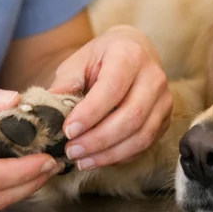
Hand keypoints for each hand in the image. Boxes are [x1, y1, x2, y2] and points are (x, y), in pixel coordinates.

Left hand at [48, 25, 171, 170]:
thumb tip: (48, 112)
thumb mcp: (79, 61)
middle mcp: (153, 77)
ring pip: (142, 135)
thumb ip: (66, 84)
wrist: (132, 50)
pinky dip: (120, 156)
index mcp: (129, 55)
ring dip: (109, 153)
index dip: (90, 113)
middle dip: (98, 139)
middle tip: (71, 150)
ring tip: (81, 160)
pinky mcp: (164, 118)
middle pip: (131, 116)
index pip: (113, 88)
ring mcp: (164, 99)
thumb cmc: (101, 58)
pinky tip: (98, 158)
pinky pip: (145, 144)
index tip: (68, 131)